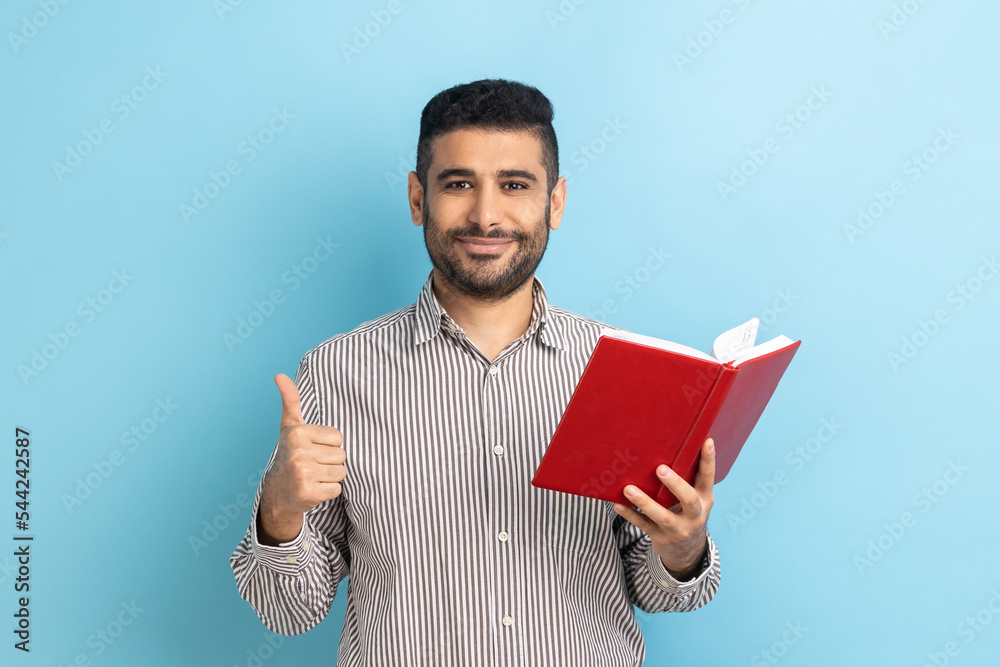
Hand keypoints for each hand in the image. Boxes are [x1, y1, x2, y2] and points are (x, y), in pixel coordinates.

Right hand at [257, 373, 345, 544]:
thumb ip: (291, 400)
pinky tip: (313, 489)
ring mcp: (302, 474)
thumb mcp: (290, 426)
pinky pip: (337, 489)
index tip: (311, 448)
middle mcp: (298, 452)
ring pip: (341, 472)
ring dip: (330, 477)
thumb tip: (279, 375)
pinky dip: (328, 491)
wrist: (278, 492)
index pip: (338, 437)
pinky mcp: (308, 493)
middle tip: (312, 464)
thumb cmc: (290, 453)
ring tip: (313, 476)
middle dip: (330, 461)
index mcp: (297, 433)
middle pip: (341, 454)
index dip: (328, 444)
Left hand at [612, 437, 714, 580]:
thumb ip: (686, 480)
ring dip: (645, 502)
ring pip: (663, 517)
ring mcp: (679, 529)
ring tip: (628, 489)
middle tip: (660, 469)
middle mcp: (695, 515)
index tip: (707, 441)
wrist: (687, 552)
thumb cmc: (686, 513)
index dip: (708, 460)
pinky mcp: (662, 538)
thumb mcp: (694, 499)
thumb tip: (666, 449)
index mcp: (705, 499)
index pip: (708, 478)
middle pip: (689, 499)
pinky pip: (645, 525)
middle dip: (675, 484)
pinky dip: (631, 515)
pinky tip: (618, 505)